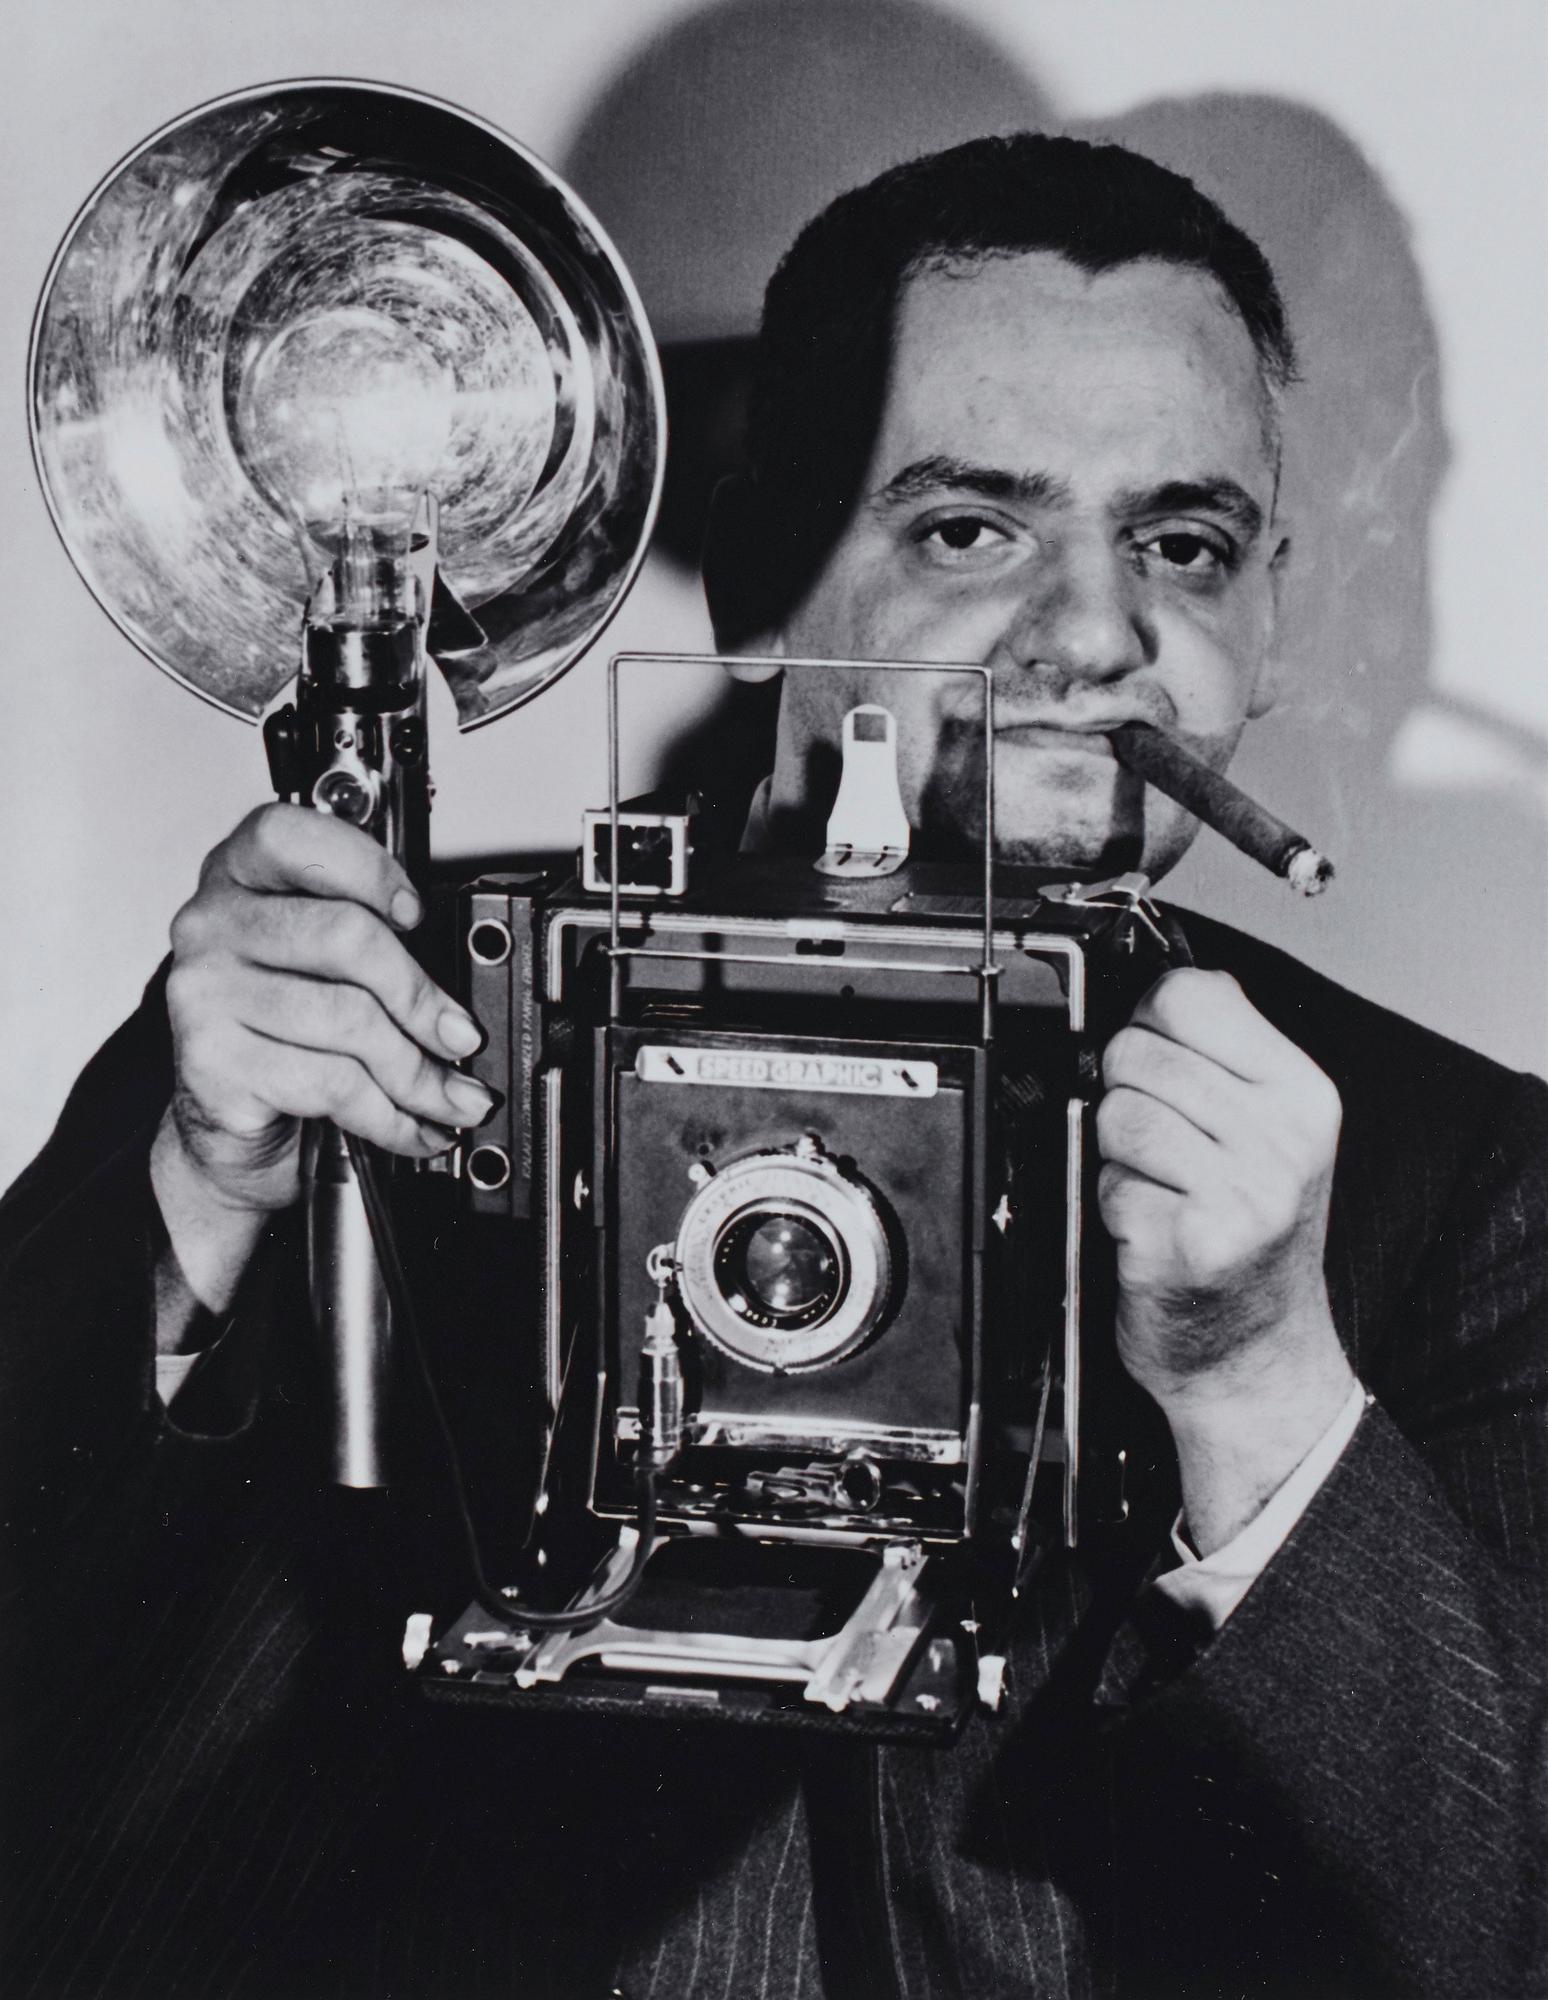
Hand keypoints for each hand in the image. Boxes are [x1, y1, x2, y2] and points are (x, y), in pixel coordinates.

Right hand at [152, 804, 491, 1314]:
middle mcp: (211, 924)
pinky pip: (330, 1082)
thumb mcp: (324, 970)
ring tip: (451, 1098)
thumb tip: (457, 996)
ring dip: (418, 1072)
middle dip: (422, 997)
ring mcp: (204, 992)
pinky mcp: (212, 1061)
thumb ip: (372, 945)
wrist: (226, 1126)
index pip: (294, 836)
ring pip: (347, 1018)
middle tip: (463, 1037)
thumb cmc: (284, 1033)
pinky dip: (389, 1114)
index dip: (369, 869)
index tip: (416, 916)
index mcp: (240, 876)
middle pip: (345, 935)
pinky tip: (411, 1126)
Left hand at [1097, 968, 1354, 1550]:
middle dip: (1127, 1094)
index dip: (1151, 1023)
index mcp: (1302, 1095)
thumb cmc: (1251, 1239)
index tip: (1163, 1063)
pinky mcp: (1186, 1242)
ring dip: (1118, 1156)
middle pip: (1134, 1051)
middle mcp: (1280, 1140)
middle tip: (1166, 1149)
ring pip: (1114, 1114)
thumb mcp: (1271, 1133)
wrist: (1259, 1359)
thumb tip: (1161, 986)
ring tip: (1162, 1190)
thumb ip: (1224, 1055)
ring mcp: (1238, 1193)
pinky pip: (1105, 1183)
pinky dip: (1112, 1208)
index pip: (1189, 994)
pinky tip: (1152, 1232)